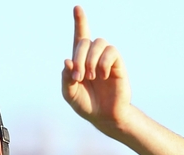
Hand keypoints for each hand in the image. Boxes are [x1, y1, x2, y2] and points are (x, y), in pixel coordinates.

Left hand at [61, 5, 130, 134]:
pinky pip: (111, 52)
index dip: (80, 21)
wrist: (104, 116)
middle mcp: (93, 55)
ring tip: (91, 76)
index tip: (77, 8)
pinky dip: (103, 63)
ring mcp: (106, 58)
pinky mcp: (117, 64)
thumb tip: (67, 61)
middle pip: (85, 40)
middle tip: (79, 77)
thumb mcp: (70, 94)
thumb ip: (65, 79)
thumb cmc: (86, 104)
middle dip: (79, 57)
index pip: (80, 36)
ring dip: (90, 59)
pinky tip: (102, 76)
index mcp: (80, 60)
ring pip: (99, 42)